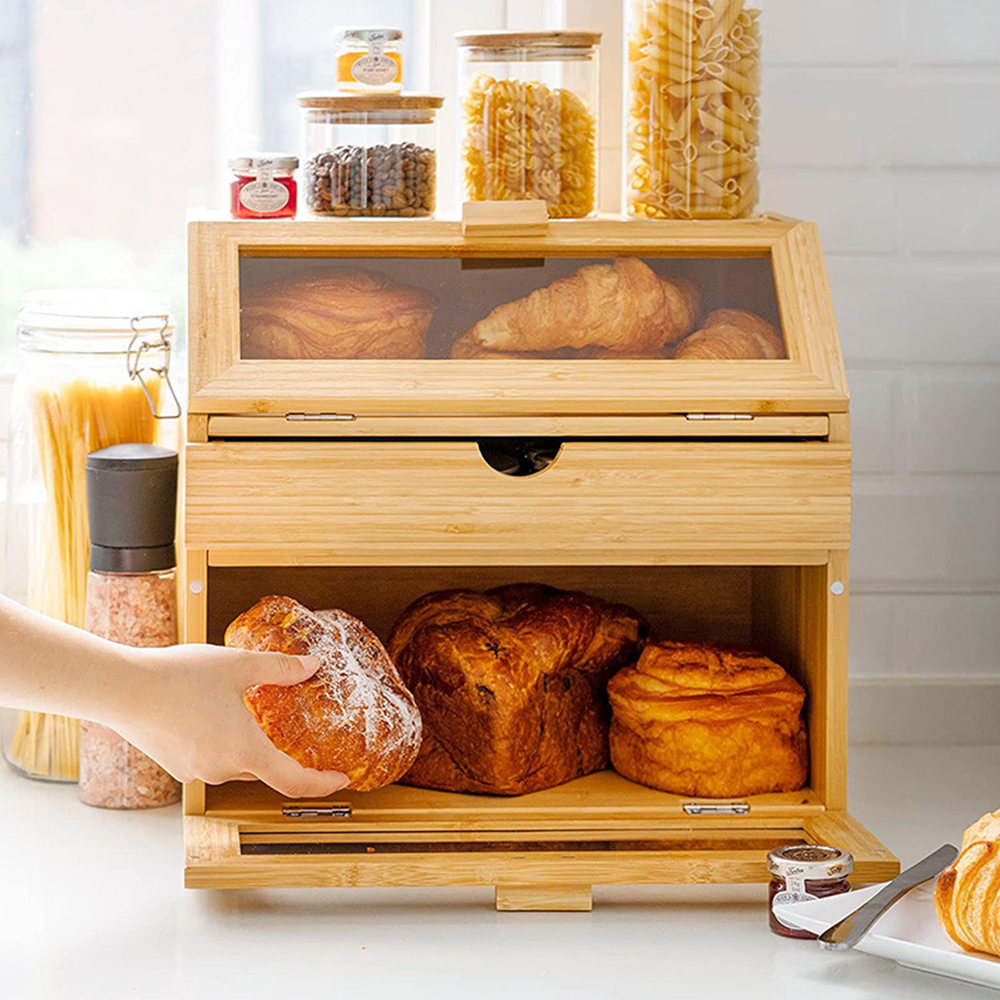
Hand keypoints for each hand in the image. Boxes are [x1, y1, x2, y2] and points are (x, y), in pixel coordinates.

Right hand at [110, 644, 349, 798]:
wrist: (123, 689)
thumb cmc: (179, 676)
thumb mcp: (240, 665)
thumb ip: (281, 668)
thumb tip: (313, 665)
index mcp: (246, 752)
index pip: (294, 783)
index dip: (322, 784)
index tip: (342, 779)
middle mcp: (223, 770)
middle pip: (265, 769)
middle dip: (281, 752)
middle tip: (293, 728)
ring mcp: (198, 772)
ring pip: (237, 764)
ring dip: (248, 745)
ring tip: (245, 712)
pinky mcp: (178, 767)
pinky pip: (212, 760)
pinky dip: (223, 744)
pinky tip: (214, 715)